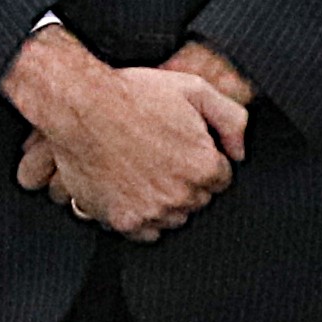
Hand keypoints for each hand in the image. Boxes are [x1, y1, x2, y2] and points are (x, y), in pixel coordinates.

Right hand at [7, 29, 242, 239]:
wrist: (81, 106)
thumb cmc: (134, 94)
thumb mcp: (194, 89)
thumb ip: (231, 119)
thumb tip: (239, 152)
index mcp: (203, 166)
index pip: (220, 179)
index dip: (202, 160)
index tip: (182, 148)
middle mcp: (181, 195)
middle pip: (197, 200)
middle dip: (185, 181)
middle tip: (160, 156)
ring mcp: (152, 211)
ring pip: (174, 217)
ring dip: (165, 200)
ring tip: (143, 170)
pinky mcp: (124, 221)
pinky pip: (146, 232)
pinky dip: (141, 216)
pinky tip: (131, 189)